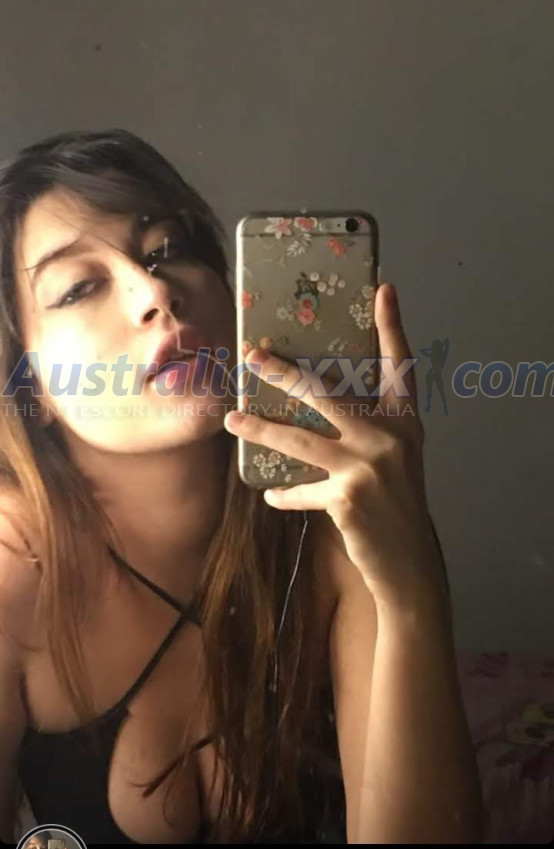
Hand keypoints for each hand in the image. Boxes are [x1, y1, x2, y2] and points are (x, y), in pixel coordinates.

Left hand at [224, 283, 445, 612]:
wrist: (408, 559)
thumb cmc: (397, 502)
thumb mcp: (396, 456)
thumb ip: (370, 427)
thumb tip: (322, 403)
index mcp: (405, 420)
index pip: (399, 364)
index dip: (392, 325)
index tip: (383, 289)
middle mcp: (389, 437)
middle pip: (326, 393)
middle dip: (283, 373)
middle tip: (253, 355)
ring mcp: (367, 467)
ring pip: (299, 439)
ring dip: (260, 429)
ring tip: (233, 420)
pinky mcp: (347, 498)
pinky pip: (301, 489)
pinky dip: (284, 493)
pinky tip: (270, 494)